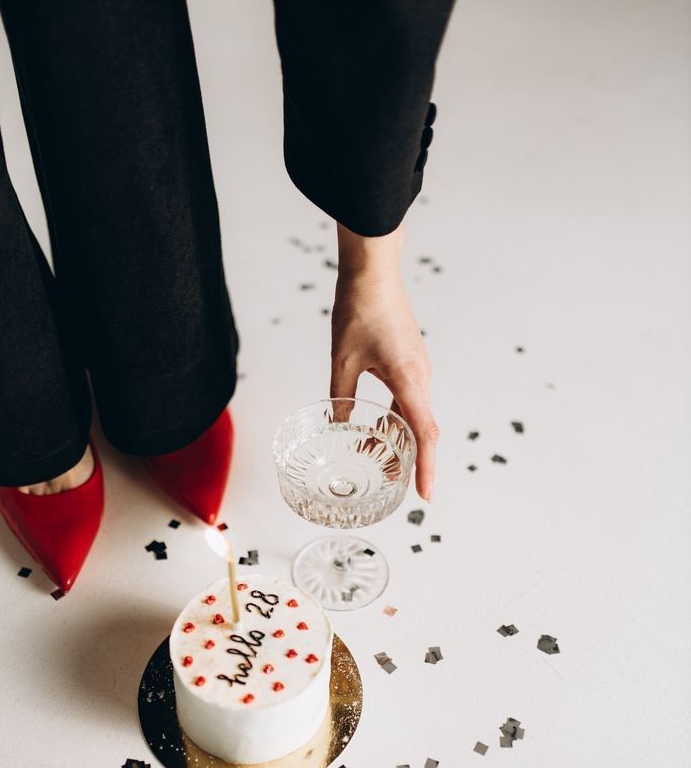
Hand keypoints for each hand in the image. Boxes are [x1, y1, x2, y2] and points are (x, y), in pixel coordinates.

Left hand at [330, 223, 438, 501]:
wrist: (374, 272)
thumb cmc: (359, 310)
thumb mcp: (342, 359)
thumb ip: (342, 397)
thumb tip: (340, 425)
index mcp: (409, 379)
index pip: (425, 433)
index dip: (428, 468)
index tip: (426, 496)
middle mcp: (421, 377)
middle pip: (423, 430)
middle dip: (411, 461)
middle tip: (392, 485)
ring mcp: (419, 369)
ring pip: (416, 415)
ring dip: (400, 440)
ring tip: (375, 459)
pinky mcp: (413, 362)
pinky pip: (411, 400)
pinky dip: (398, 420)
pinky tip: (377, 429)